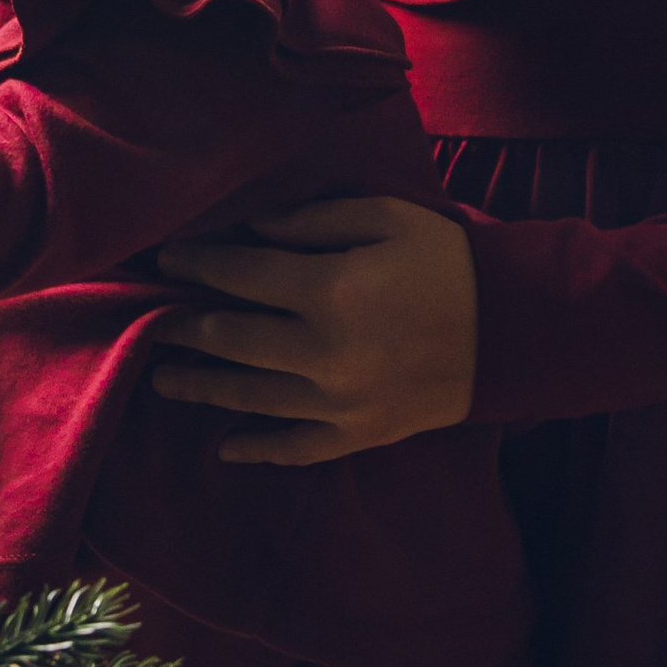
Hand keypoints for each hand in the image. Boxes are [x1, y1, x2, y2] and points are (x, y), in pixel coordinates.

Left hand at [149, 196, 477, 465]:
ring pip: (251, 397)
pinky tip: (227, 447)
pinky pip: (296, 448)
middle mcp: (324, 353)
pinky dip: (258, 448)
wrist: (513, 329)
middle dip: (186, 328)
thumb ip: (310, 223)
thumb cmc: (446, 261)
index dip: (197, 265)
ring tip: (164, 378)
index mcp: (329, 291)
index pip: (239, 277)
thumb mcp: (383, 217)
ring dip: (202, 387)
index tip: (166, 260)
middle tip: (152, 321)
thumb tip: (249, 233)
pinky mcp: (359, 434)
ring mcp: (339, 402)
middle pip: (232, 341)